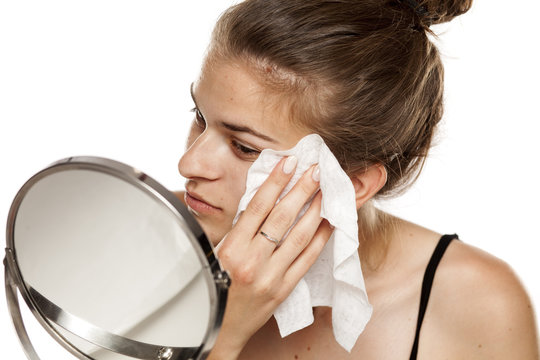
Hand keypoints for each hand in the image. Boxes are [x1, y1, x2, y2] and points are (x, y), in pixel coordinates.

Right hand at [208, 156, 333, 358]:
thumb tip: (265, 197)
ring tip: (325, 191)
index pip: (258, 206)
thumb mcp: (218, 252)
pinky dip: (320, 239)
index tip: (289, 162)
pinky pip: (306, 259)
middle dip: (301, 190)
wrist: (220, 327)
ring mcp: (270, 276)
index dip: (276, 181)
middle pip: (282, 217)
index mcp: (232, 248)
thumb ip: (241, 228)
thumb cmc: (215, 284)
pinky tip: (328, 223)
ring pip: (299, 236)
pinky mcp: (284, 289)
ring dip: (315, 210)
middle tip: (315, 170)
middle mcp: (252, 261)